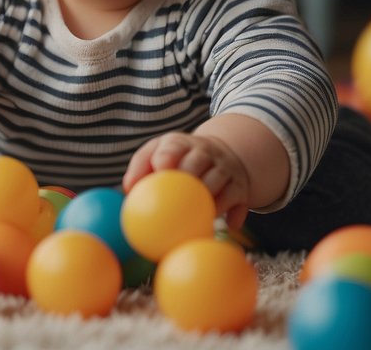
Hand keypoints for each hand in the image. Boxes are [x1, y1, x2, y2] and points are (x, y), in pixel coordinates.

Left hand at [123, 131, 250, 229]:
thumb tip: (129, 190)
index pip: (173, 147)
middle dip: (189, 177)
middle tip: (179, 200)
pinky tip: (229, 226)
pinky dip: (235, 213)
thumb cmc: (178, 158)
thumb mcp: (158, 152)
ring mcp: (226, 168)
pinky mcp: (241, 186)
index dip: (166, 158)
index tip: (160, 172)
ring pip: (221, 182)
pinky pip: (240, 201)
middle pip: (198, 162)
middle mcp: (206, 152)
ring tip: (200, 219)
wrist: (221, 153)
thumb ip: (141, 166)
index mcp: (181, 143)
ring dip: (211, 201)